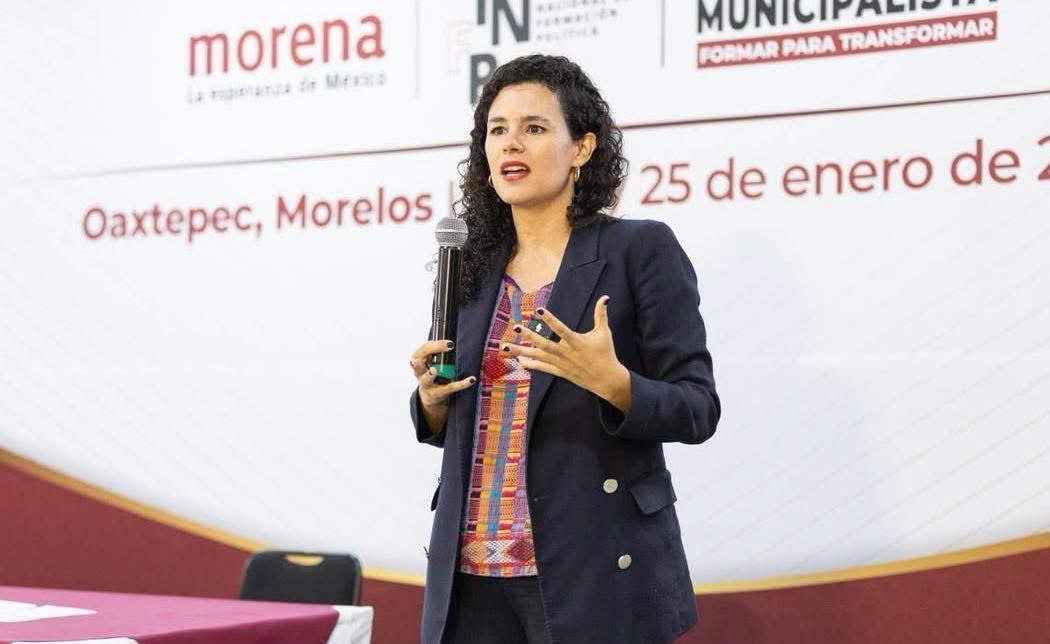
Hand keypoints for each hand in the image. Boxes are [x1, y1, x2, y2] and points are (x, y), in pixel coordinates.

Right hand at [409, 339, 475, 408]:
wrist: (431, 395)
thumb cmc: (431, 371)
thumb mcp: (432, 358)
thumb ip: (437, 348)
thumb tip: (452, 340)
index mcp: (418, 360)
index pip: (424, 350)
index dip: (435, 346)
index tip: (450, 344)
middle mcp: (419, 373)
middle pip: (417, 366)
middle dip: (418, 363)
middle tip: (419, 360)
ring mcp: (426, 385)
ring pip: (426, 380)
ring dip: (429, 375)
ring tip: (433, 370)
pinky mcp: (437, 393)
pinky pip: (450, 388)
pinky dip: (461, 384)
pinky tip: (471, 380)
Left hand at [502, 296, 631, 412]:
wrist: (607, 380)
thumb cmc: (606, 353)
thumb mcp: (604, 332)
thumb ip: (601, 314)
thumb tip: (605, 297)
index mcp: (576, 342)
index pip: (561, 329)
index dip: (550, 319)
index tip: (539, 310)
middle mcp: (566, 353)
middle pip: (544, 344)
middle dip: (529, 336)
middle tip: (516, 328)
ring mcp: (561, 363)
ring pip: (538, 357)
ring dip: (521, 352)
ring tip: (505, 347)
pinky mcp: (559, 371)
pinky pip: (542, 367)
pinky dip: (530, 364)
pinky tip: (519, 360)